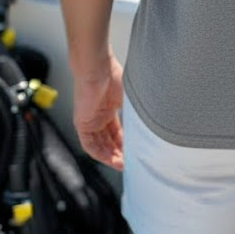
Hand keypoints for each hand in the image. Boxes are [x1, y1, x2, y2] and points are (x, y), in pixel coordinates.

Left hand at [71, 45, 123, 170]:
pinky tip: (110, 159)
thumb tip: (153, 121)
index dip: (125, 143)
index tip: (135, 152)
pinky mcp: (81, 124)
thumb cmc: (113, 75)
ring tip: (122, 165)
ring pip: (99, 145)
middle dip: (119, 153)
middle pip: (108, 141)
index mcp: (109, 108)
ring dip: (110, 157)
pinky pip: (89, 144)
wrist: (97, 68)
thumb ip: (135, 110)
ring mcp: (90, 121)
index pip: (117, 132)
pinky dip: (99, 153)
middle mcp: (99, 117)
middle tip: (130, 162)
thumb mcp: (128, 97)